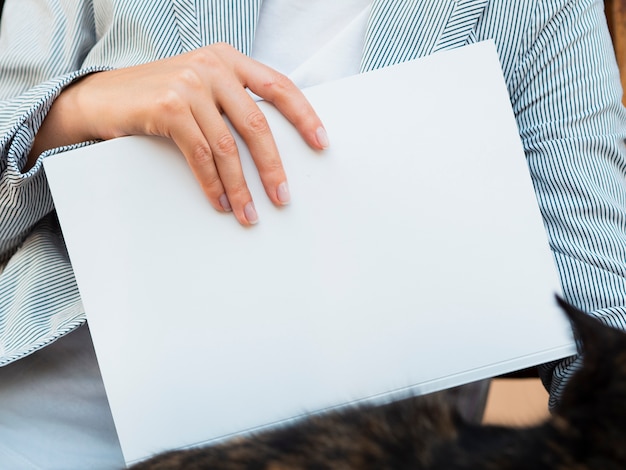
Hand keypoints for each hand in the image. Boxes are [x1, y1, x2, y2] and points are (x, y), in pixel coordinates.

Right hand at [32, 43, 328, 224]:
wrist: (101, 99)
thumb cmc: (156, 98)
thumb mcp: (200, 88)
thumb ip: (232, 102)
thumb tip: (270, 145)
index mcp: (227, 60)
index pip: (278, 87)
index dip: (304, 116)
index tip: (321, 143)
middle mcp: (212, 67)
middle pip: (257, 124)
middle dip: (272, 166)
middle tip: (282, 197)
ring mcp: (188, 84)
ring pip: (228, 146)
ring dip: (241, 186)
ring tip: (249, 212)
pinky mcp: (168, 107)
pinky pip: (201, 155)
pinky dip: (213, 185)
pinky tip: (221, 202)